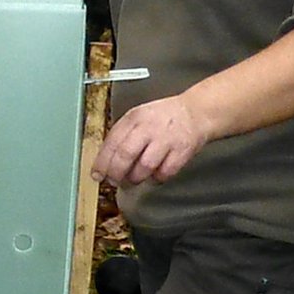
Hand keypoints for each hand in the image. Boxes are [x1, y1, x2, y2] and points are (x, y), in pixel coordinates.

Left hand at [93, 96, 210, 186]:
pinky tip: (154, 174)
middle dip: (116, 173)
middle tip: (114, 181)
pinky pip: (164, 173)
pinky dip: (156, 178)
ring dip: (136, 178)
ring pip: (144, 167)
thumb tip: (103, 162)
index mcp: (134, 118)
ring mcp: (166, 139)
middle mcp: (149, 127)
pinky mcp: (182, 151)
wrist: (196, 112)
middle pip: (125, 155)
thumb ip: (122, 136)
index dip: (102, 162)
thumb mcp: (138, 118)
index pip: (112, 142)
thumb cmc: (162, 118)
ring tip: (134, 178)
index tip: (97, 175)